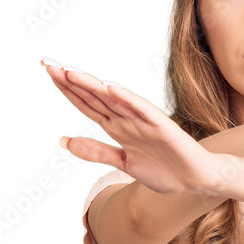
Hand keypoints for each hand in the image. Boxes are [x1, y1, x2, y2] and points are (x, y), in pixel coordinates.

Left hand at [40, 60, 226, 195]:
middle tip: (47, 63)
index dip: (67, 89)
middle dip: (71, 81)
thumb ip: (95, 151)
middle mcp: (127, 119)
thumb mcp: (122, 163)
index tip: (48, 72)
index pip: (87, 104)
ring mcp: (144, 121)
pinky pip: (142, 110)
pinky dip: (126, 99)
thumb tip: (64, 141)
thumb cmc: (164, 170)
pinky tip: (110, 88)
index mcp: (117, 127)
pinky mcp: (162, 126)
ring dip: (92, 86)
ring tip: (70, 72)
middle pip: (95, 97)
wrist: (195, 180)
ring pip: (113, 100)